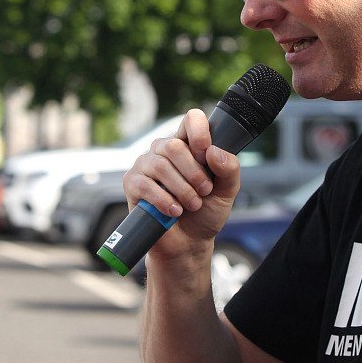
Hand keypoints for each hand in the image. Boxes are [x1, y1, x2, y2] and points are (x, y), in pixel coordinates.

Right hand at [122, 109, 242, 258]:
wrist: (189, 243)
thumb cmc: (206, 212)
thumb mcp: (227, 191)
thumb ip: (229, 169)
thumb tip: (213, 152)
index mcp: (189, 145)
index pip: (191, 119)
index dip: (199, 132)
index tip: (206, 153)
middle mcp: (165, 150)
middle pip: (175, 146)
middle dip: (193, 173)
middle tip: (204, 191)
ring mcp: (146, 165)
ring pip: (160, 165)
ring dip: (182, 189)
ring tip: (192, 205)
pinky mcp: (132, 183)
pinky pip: (145, 184)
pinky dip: (164, 200)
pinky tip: (174, 211)